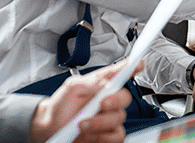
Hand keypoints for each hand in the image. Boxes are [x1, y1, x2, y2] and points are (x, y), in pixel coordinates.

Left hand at [29, 60, 143, 142]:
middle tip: (100, 104)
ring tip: (82, 123)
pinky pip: (117, 136)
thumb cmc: (60, 107)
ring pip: (119, 118)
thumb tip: (106, 82)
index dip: (132, 67)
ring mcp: (109, 117)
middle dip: (114, 100)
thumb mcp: (71, 87)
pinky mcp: (108, 134)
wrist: (50, 129)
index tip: (138, 64)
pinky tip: (92, 135)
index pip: (121, 73)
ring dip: (100, 122)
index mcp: (102, 84)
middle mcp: (108, 100)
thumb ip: (90, 82)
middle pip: (125, 97)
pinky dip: (104, 137)